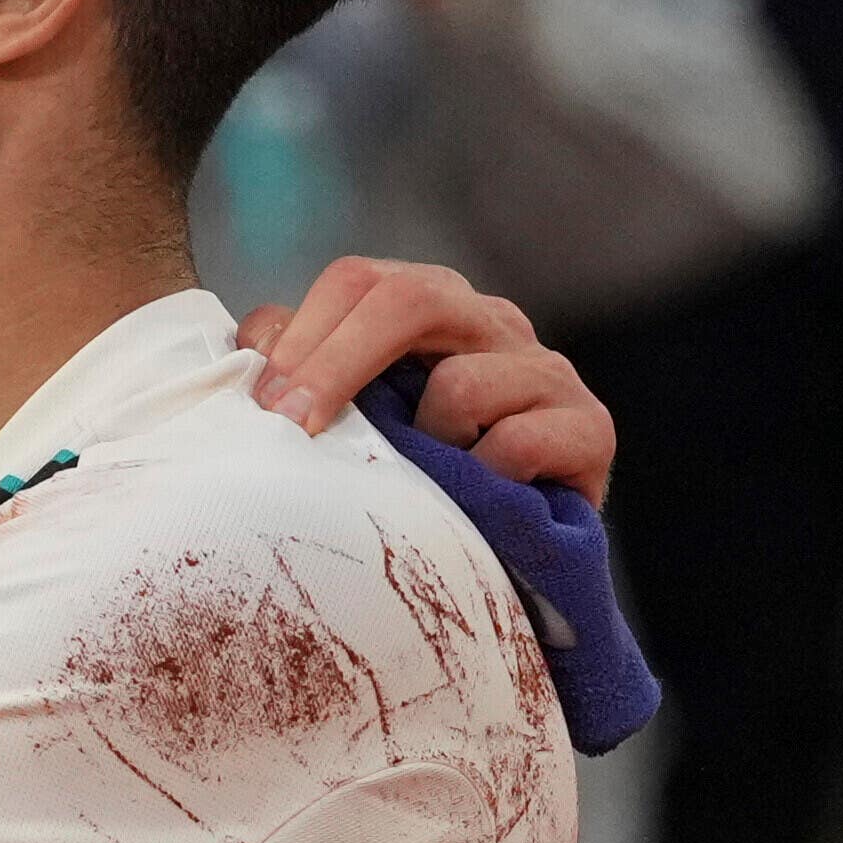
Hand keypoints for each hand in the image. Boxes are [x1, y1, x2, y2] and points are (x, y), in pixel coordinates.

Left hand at [244, 253, 608, 505]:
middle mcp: (492, 323)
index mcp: (433, 308)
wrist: (523, 562)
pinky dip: (482, 482)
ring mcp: (546, 370)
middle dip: (338, 363)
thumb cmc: (429, 480)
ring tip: (426, 485)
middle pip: (412, 298)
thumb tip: (252, 338)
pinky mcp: (590, 427)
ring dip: (423, 446)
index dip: (303, 335)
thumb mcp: (362, 418)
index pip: (359, 281)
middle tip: (295, 427)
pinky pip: (516, 444)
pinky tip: (480, 504)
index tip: (264, 405)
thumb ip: (308, 368)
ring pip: (460, 383)